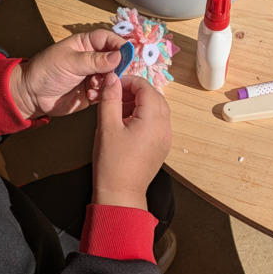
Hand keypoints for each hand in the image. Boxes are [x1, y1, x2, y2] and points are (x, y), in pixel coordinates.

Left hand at [9, 30, 125, 118]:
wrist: (32, 95)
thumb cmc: (45, 71)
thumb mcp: (70, 62)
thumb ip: (95, 60)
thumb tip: (118, 56)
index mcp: (85, 44)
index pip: (108, 39)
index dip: (119, 45)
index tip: (128, 54)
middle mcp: (92, 58)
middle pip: (115, 59)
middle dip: (116, 67)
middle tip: (113, 75)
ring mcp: (93, 75)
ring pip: (112, 77)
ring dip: (107, 82)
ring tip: (94, 85)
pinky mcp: (93, 91)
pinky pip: (106, 91)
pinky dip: (102, 94)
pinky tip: (90, 95)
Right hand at [92, 73, 171, 209]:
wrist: (120, 194)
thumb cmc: (112, 164)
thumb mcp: (107, 126)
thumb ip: (110, 99)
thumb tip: (112, 79)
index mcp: (153, 119)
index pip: (146, 87)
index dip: (128, 81)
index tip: (112, 85)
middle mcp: (164, 126)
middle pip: (154, 96)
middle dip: (134, 91)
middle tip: (114, 96)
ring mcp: (165, 137)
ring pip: (156, 108)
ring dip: (138, 103)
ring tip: (117, 110)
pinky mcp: (161, 146)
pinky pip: (156, 122)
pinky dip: (143, 116)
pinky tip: (125, 123)